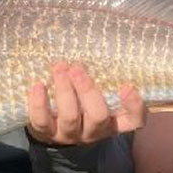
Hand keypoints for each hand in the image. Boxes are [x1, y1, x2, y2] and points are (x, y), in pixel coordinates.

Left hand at [27, 62, 146, 145]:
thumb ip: (100, 76)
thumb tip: (95, 39)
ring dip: (64, 90)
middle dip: (88, 91)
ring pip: (70, 117)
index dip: (134, 106)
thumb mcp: (95, 94)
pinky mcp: (45, 134)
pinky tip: (38, 85)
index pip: (134, 120)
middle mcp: (93, 131)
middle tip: (77, 68)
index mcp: (112, 121)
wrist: (51, 128)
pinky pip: (42, 121)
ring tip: (59, 68)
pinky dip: (39, 103)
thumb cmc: (79, 102)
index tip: (127, 86)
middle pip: (98, 116)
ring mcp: (69, 134)